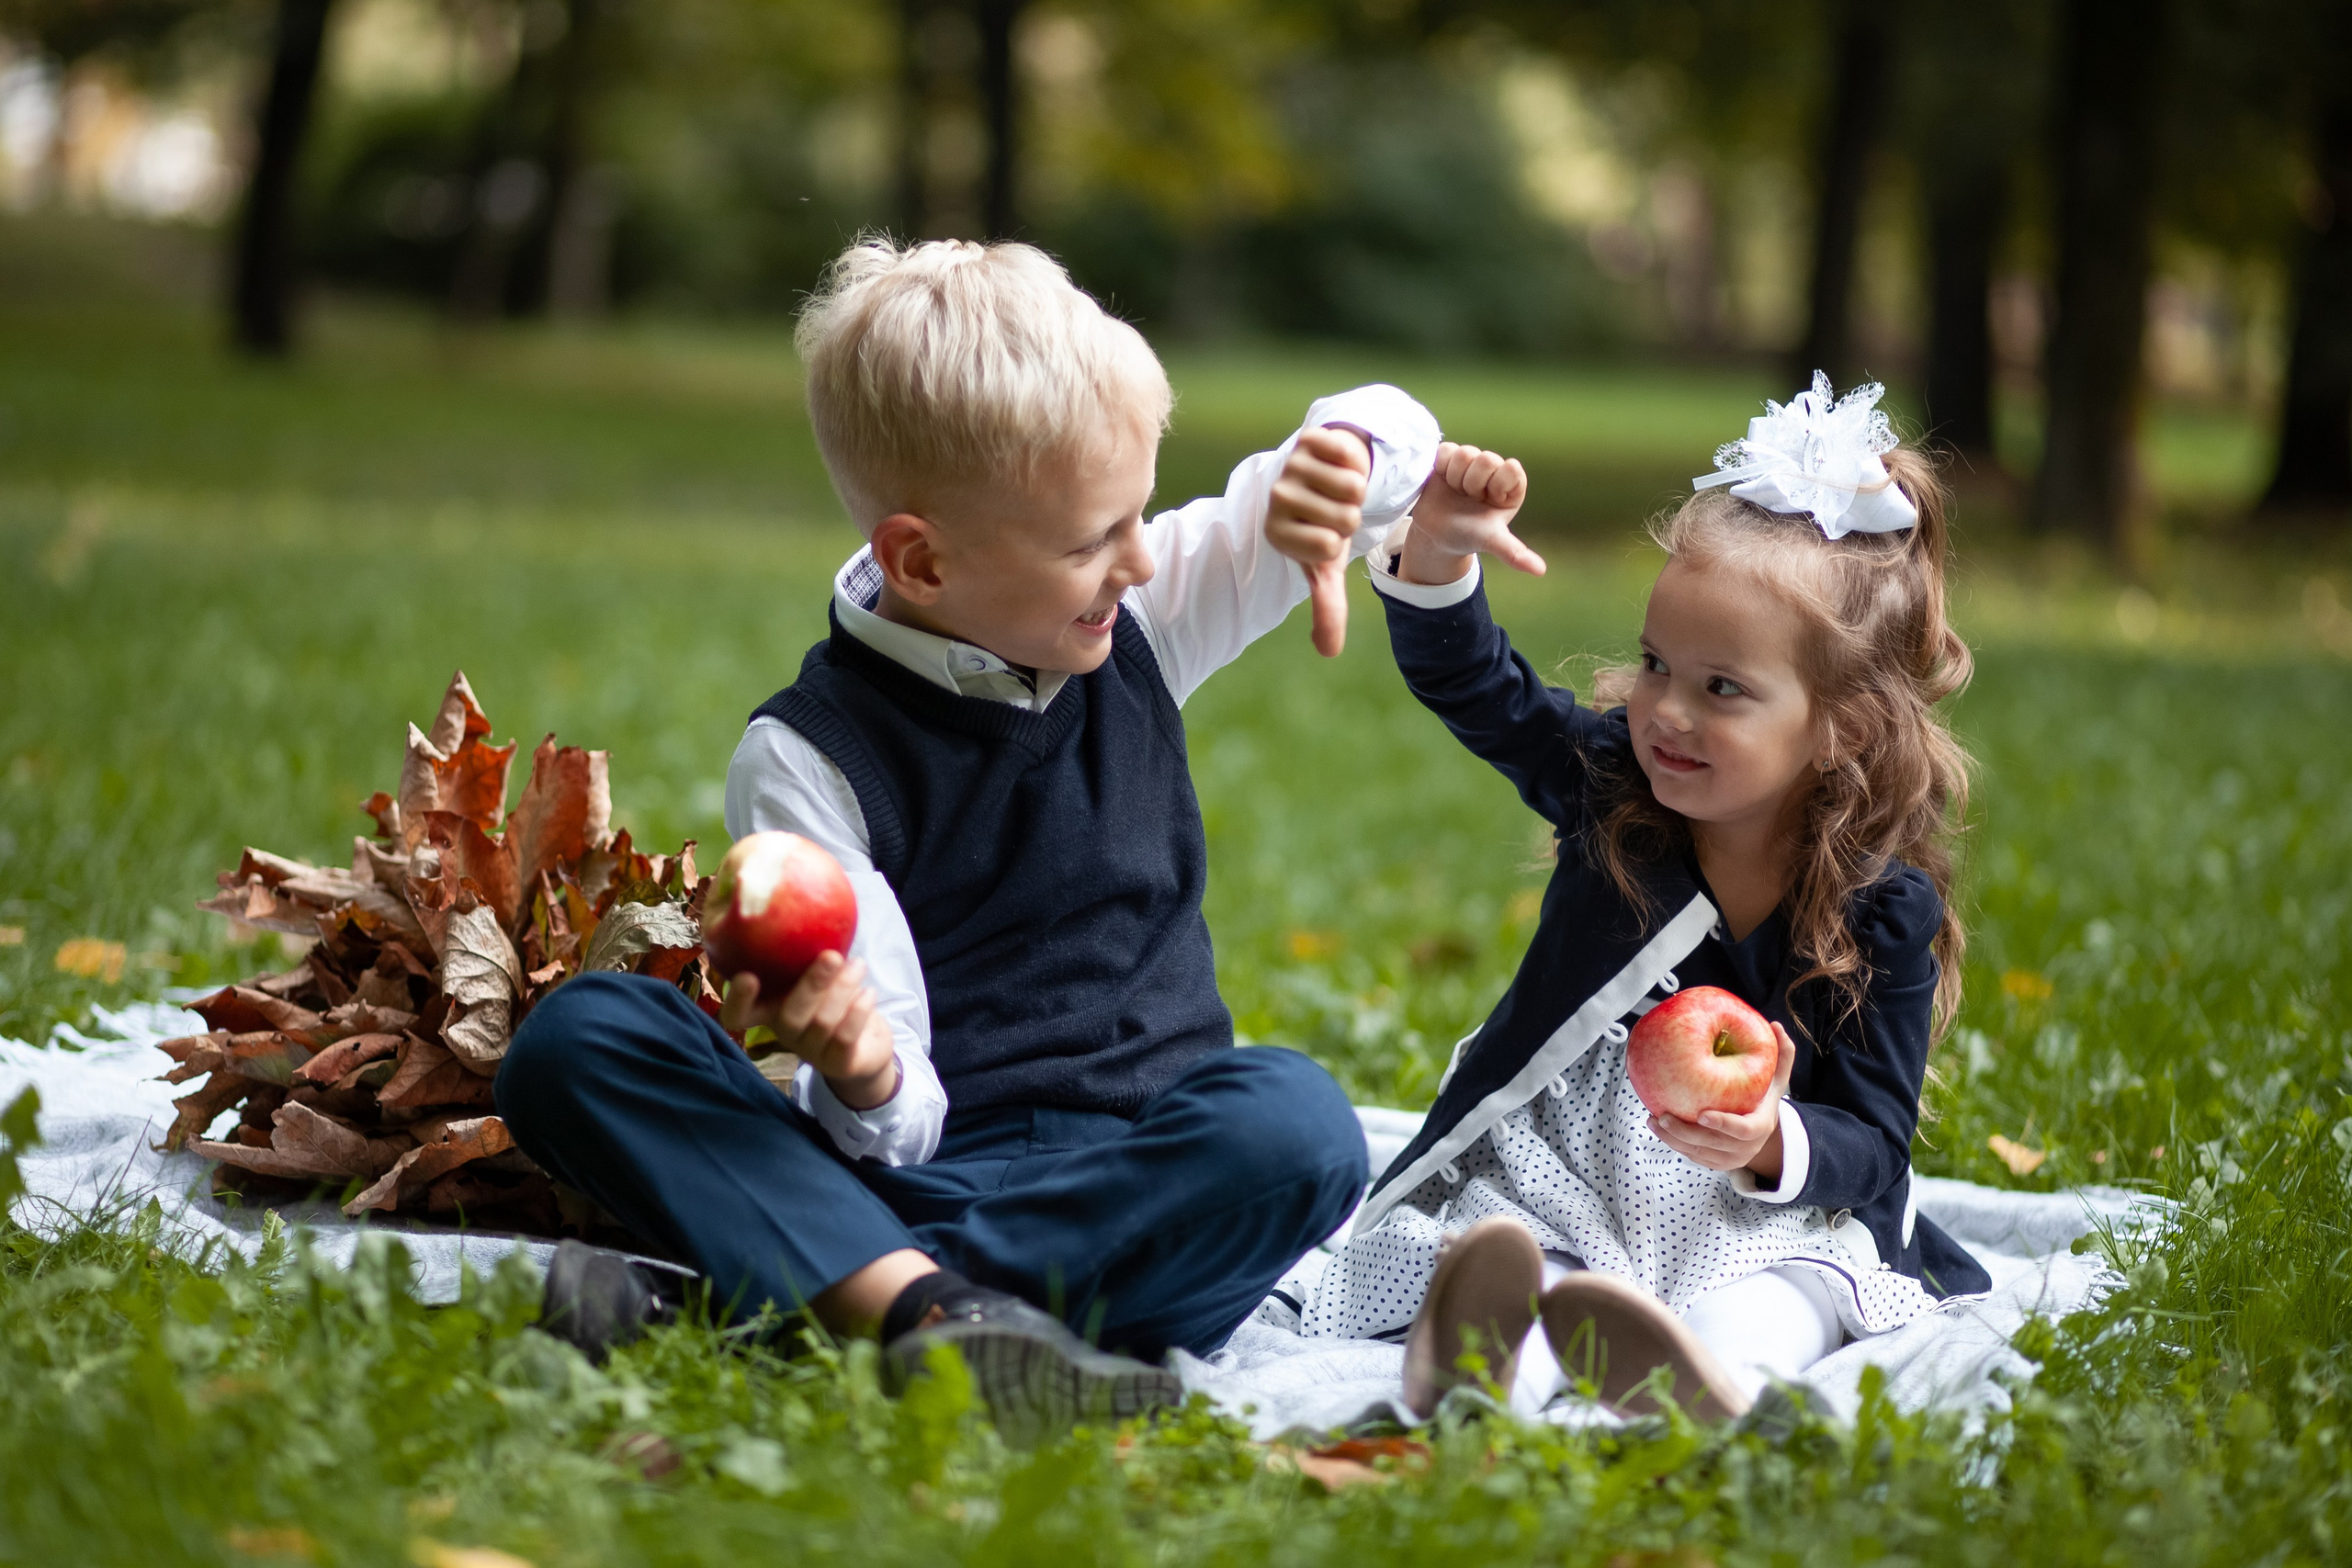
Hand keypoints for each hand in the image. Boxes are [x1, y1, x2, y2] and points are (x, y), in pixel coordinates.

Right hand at [719, 953, 900, 1109]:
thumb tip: (803, 902)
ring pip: (822, 1022)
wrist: (868, 1043)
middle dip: (811, 985)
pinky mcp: (838, 1063)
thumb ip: (805, 954)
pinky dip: (859, 1011)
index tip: (748, 975)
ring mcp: (811, 1052)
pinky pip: (845, 1037)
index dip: (737, 1000)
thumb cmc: (835, 999)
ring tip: (859, 965)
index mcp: (771, 1010)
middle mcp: (786, 1033)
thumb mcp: (816, 975)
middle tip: (832, 956)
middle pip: (788, 1016)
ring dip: (844, 988)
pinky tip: (869, 992)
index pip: (738, 1016)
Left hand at [1264, 425, 1371, 657]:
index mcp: (1278, 534)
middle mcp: (1277, 500)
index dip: (1341, 541)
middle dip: (1352, 514)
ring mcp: (1291, 467)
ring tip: (1338, 487)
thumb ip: (1327, 607)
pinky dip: (1357, 462)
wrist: (1329, 472)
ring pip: (1353, 487)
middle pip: (1345, 518)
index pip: (1329, 547)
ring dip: (1357, 487)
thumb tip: (1328, 652)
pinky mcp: (1308, 440)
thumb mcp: (1328, 565)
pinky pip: (1351, 458)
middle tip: (1335, 507)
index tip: (1327, 533)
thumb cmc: (1327, 524)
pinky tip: (1340, 463)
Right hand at [1397, 443, 1542, 585]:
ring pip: (1465, 453)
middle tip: (1468, 498)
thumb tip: (1540, 571)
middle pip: (1486, 458)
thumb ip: (1514, 552)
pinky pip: (1446, 450)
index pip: (1511, 469)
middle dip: (1472, 483)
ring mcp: (1471, 461)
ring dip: (1455, 477)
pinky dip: (1441, 467)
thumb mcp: (1491, 541)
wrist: (1436, 534)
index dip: (1495, 486)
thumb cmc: (1468, 535)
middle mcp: (1494, 470)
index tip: (1488, 501)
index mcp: (1512, 485)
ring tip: (1455, 491)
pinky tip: (1443, 481)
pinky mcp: (1449, 457)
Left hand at [1648, 1022, 1796, 1179]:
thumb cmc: (1764, 1099)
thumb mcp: (1776, 1080)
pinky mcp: (1715, 1164)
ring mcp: (1730, 1159)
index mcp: (1761, 1126)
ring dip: (1672, 1139)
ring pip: (1697, 1153)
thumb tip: (1776, 1025)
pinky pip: (1692, 1156)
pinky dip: (1674, 1143)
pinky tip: (1657, 1126)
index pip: (1744, 1130)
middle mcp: (1746, 1148)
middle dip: (1686, 1133)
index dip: (1724, 1124)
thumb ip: (1781, 1055)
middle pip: (1713, 1145)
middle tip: (1664, 1116)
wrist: (1762, 1134)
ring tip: (1653, 1120)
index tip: (1702, 1114)